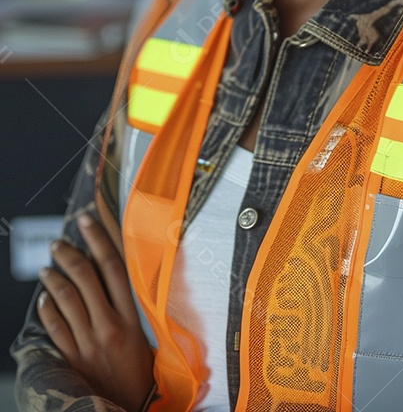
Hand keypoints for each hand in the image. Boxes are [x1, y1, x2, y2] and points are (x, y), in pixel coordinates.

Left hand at [38, 214, 154, 411]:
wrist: (132, 407)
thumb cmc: (142, 369)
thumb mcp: (147, 333)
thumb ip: (133, 304)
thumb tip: (116, 271)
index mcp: (133, 316)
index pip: (114, 267)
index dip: (99, 239)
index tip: (87, 221)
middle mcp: (110, 325)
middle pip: (86, 277)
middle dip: (70, 253)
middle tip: (59, 242)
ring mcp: (89, 343)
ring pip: (66, 299)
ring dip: (54, 278)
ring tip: (47, 267)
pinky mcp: (73, 360)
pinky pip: (55, 328)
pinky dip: (47, 309)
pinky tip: (44, 299)